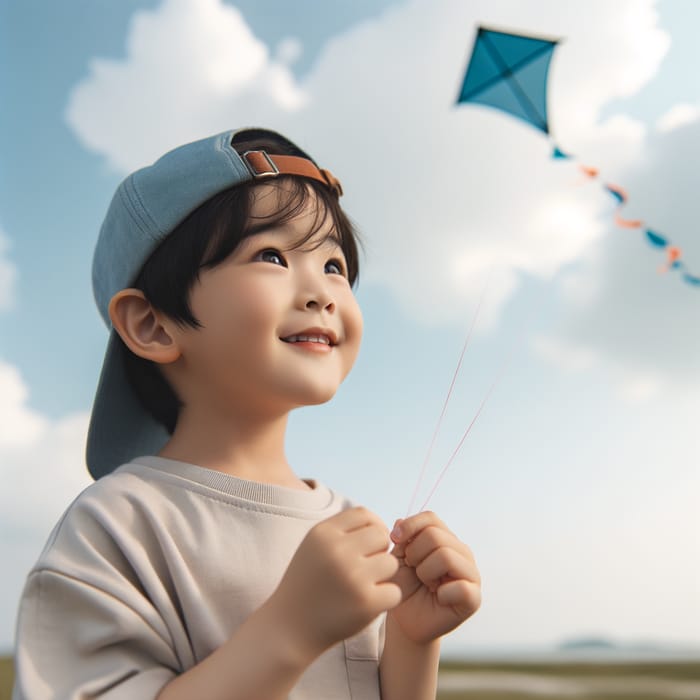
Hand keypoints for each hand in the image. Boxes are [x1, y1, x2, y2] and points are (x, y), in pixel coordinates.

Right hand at [269, 507, 401, 659]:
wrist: (289, 628)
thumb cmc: (308, 585)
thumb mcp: (314, 547)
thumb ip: (342, 531)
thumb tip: (382, 526)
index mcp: (323, 533)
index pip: (364, 514)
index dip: (373, 526)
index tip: (370, 543)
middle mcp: (337, 550)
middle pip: (381, 535)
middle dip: (379, 551)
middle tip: (366, 568)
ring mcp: (353, 576)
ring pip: (391, 563)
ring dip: (383, 576)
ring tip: (364, 586)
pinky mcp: (365, 603)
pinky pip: (394, 591)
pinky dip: (385, 599)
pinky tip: (368, 604)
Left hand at [388, 511, 480, 643]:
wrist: (405, 620)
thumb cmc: (403, 586)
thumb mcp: (398, 558)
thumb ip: (402, 538)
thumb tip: (400, 521)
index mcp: (446, 539)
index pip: (431, 518)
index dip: (410, 526)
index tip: (394, 540)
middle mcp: (462, 552)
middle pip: (435, 535)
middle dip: (415, 553)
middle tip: (413, 570)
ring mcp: (471, 574)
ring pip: (446, 556)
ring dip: (426, 572)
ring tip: (425, 582)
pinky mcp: (474, 598)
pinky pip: (461, 586)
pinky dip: (442, 593)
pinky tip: (438, 597)